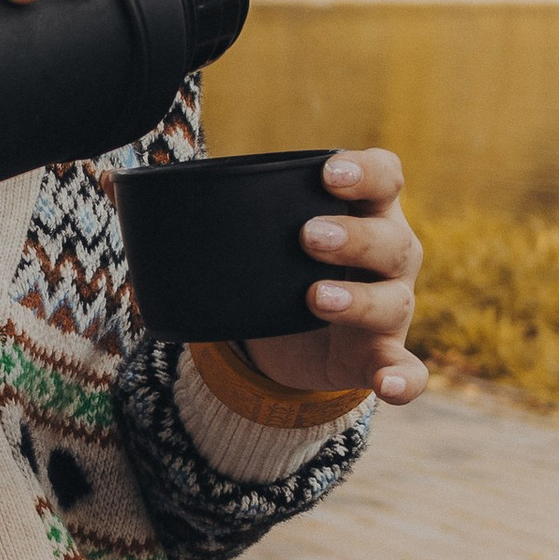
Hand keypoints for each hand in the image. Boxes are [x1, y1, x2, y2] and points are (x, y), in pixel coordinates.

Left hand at [242, 151, 425, 405]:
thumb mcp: (271, 236)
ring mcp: (392, 307)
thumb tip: (150, 211)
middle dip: (352, 236)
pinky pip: (408, 370)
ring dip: (358, 299)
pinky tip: (387, 387)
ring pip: (393, 301)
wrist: (296, 337)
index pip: (385, 178)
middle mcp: (392, 256)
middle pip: (392, 240)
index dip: (365, 172)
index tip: (329, 174)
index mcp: (370, 214)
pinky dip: (402, 379)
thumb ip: (235, 216)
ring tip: (316, 297)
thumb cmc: (287, 267)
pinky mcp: (382, 355)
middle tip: (308, 236)